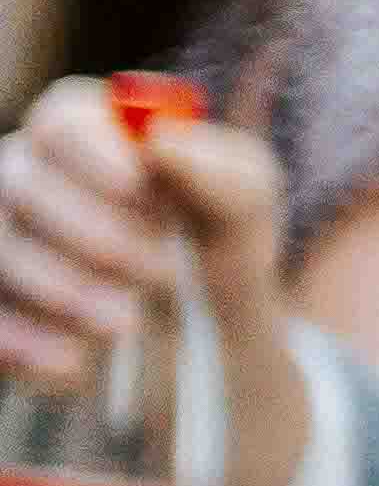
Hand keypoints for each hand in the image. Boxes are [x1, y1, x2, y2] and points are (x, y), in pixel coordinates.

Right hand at [0, 82, 293, 485]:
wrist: (206, 327)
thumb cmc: (219, 239)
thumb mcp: (247, 201)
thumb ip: (221, 171)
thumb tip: (162, 142)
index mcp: (90, 130)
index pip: (63, 122)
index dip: (96, 155)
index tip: (143, 190)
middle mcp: (28, 172)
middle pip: (21, 182)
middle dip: (94, 232)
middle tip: (163, 274)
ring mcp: (1, 234)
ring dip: (62, 288)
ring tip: (127, 323)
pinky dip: (24, 341)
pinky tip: (72, 364)